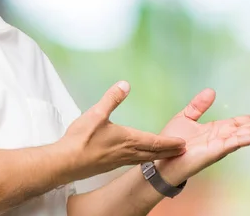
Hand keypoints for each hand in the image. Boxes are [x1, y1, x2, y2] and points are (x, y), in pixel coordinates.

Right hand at [59, 81, 186, 181]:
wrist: (66, 162)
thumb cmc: (81, 139)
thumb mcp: (96, 113)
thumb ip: (112, 99)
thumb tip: (125, 84)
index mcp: (127, 139)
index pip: (154, 142)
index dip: (170, 143)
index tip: (183, 144)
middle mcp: (127, 153)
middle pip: (153, 153)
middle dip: (168, 151)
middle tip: (182, 151)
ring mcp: (118, 161)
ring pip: (144, 159)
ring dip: (157, 156)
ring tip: (165, 155)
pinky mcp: (110, 165)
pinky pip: (133, 162)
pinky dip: (143, 160)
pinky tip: (139, 158)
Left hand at [156, 88, 249, 183]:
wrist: (161, 159)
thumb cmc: (172, 142)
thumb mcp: (185, 117)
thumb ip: (198, 106)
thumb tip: (212, 90)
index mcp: (218, 129)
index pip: (244, 122)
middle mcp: (223, 138)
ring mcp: (221, 145)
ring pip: (247, 135)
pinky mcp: (215, 151)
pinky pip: (235, 142)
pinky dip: (249, 137)